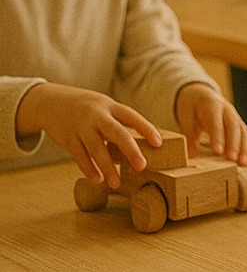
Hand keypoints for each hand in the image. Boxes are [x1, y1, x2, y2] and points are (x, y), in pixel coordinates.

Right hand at [14, 83, 161, 188]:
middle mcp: (97, 115)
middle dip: (130, 150)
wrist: (50, 101)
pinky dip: (89, 169)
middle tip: (142, 166)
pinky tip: (98, 180)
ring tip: (117, 184)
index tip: (158, 143)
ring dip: (108, 167)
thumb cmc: (86, 108)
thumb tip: (141, 143)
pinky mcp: (67, 138)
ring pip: (97, 148)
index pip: (132, 116)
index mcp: (110, 106)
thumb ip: (119, 122)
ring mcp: (81, 126)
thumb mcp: (104, 107)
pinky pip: (79, 156)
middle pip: (117, 133)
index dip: (146, 128)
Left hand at [175, 83, 246, 165]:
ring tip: (242, 164)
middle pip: (233, 127)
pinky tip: (244, 162)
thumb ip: (189, 133)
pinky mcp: (237, 123)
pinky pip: (244, 135)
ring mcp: (234, 116)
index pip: (216, 122)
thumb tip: (191, 154)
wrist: (201, 93)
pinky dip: (245, 148)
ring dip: (243, 148)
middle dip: (234, 144)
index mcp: (212, 105)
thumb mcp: (186, 115)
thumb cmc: (192, 106)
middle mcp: (227, 110)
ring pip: (242, 131)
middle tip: (232, 159)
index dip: (218, 137)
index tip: (218, 151)